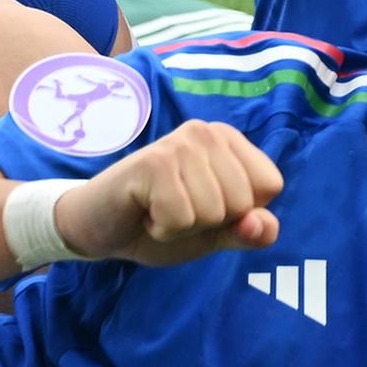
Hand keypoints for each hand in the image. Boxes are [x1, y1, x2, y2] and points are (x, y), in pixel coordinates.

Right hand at [51, 119, 282, 266]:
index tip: (204, 206)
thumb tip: (262, 226)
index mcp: (231, 141)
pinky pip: (181, 218)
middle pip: (243, 203)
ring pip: (214, 213)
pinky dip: (163, 229)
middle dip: (209, 222)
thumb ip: (250, 232)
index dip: (240, 212)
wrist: (95, 226)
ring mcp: (181, 143)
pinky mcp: (154, 162)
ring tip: (158, 208)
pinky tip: (144, 211)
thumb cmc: (159, 222)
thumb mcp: (215, 234)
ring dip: (182, 226)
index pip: (270, 186)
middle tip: (175, 208)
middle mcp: (209, 132)